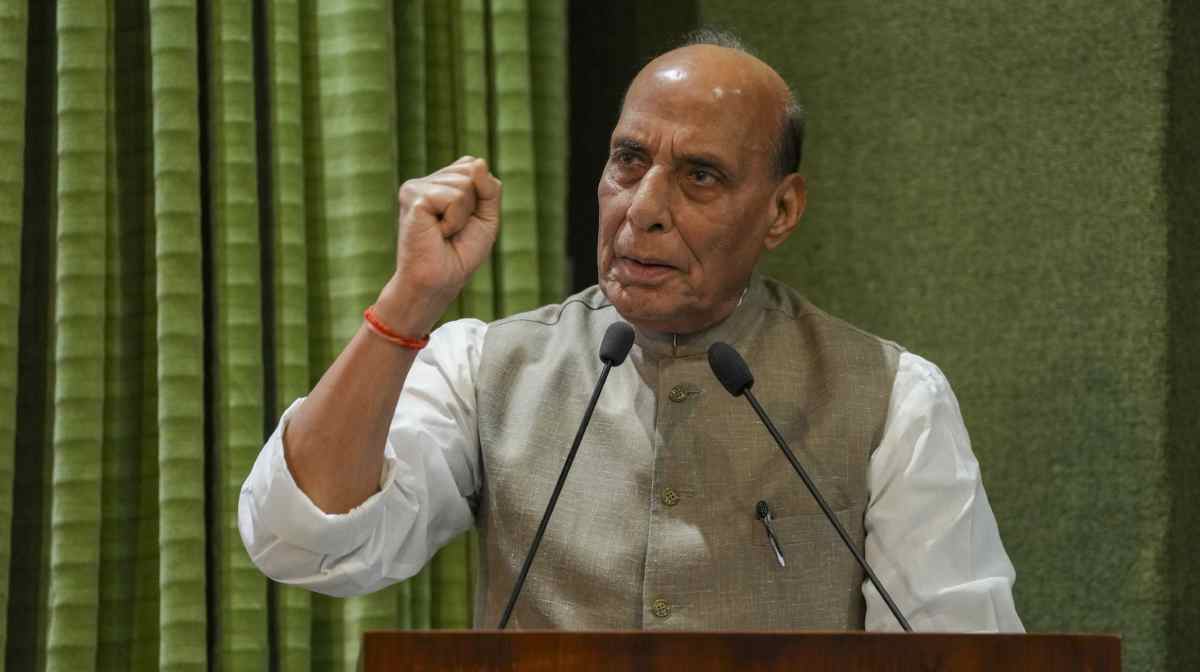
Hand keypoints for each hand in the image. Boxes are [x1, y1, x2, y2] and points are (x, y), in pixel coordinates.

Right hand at [377, 156, 501, 332]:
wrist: (439, 282)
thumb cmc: (460, 254)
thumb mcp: (486, 218)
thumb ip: (489, 188)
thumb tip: (479, 162)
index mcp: (441, 182)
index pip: (474, 165)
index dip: (481, 194)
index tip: (465, 221)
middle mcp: (426, 180)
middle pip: (471, 170)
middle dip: (474, 205)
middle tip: (453, 229)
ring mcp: (416, 187)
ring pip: (465, 184)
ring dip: (462, 216)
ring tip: (444, 232)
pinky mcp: (413, 196)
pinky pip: (454, 198)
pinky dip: (454, 221)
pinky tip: (436, 233)